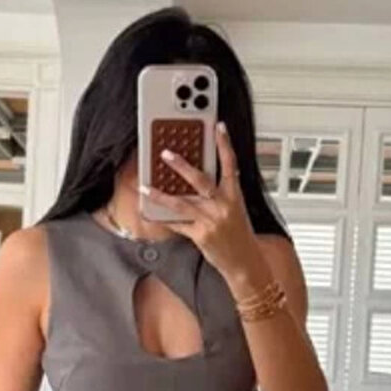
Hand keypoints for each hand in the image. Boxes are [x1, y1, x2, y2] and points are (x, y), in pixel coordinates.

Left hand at [146, 122, 265, 290]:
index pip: (231, 165)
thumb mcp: (237, 209)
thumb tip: (204, 178)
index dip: (225, 144)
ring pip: (181, 203)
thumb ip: (223, 193)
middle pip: (200, 180)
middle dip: (181, 165)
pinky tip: (150, 212)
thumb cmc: (241, 236)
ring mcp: (210, 221)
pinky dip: (163, 218)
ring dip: (160, 194)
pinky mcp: (200, 235)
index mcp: (234, 196)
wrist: (245, 263)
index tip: (218, 127)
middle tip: (165, 153)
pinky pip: (177, 224)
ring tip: (145, 186)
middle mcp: (222, 207)